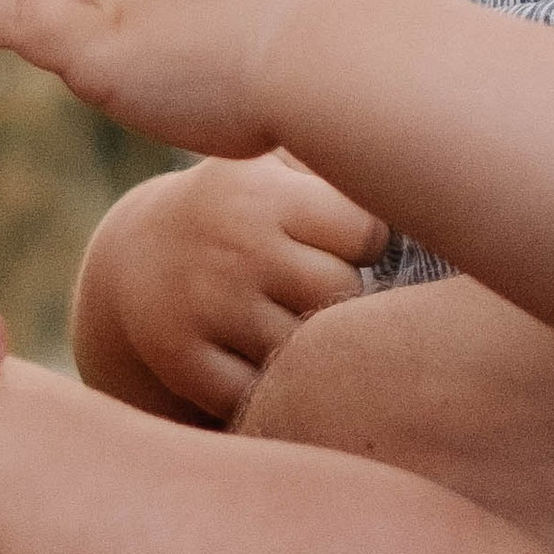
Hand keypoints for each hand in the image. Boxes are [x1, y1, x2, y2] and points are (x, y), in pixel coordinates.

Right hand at [75, 156, 386, 419]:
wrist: (138, 255)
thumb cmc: (241, 207)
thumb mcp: (275, 164)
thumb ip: (338, 162)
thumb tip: (415, 168)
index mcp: (263, 194)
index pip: (365, 232)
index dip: (363, 241)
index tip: (340, 240)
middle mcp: (233, 247)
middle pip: (340, 289)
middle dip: (338, 291)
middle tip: (310, 281)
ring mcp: (205, 306)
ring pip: (303, 346)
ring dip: (304, 341)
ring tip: (281, 313)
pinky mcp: (182, 359)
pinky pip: (257, 391)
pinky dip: (265, 386)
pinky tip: (254, 353)